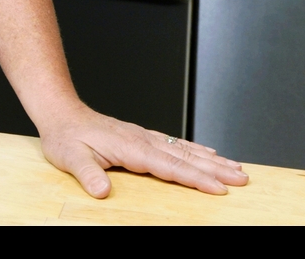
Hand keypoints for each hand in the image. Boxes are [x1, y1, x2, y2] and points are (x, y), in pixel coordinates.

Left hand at [38, 104, 248, 197]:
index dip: (195, 179)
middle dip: (216, 170)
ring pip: (185, 150)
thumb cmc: (64, 135)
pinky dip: (196, 151)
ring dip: (212, 160)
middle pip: (186, 157)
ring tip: (237, 168)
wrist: (60, 112)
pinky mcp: (142, 137)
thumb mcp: (69, 157)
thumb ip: (87, 174)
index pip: (169, 166)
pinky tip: (209, 155)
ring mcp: (144, 137)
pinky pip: (176, 145)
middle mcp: (143, 140)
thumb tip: (102, 191)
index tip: (219, 189)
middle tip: (243, 179)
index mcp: (131, 148)